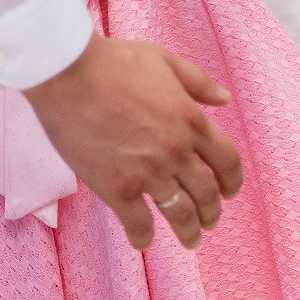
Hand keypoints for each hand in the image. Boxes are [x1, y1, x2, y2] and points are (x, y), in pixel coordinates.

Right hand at [25, 33, 241, 250]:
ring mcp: (148, 172)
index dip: (232, 181)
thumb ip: (198, 82)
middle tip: (208, 221)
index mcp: (191, 119)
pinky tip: (143, 240)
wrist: (68, 74)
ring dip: (189, 232)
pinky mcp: (117, 188)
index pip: (227, 161)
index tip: (228, 192)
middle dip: (211, 212)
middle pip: (207, 193)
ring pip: (181, 214)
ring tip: (190, 239)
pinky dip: (144, 237)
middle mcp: (176, 151)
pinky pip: (139, 224)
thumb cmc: (113, 62)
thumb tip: (225, 99)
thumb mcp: (163, 60)